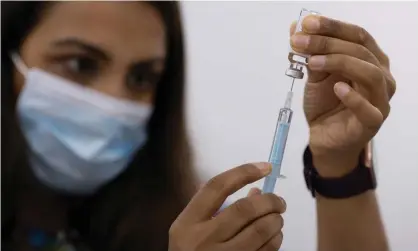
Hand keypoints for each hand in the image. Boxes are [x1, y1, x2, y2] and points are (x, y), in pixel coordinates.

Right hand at [169, 163, 285, 250]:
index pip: (217, 186)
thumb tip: (257, 192)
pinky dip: (276, 240)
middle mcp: (202, 240)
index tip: (266, 166)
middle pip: (244, 209)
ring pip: (260, 231)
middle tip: (279, 200)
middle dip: (270, 200)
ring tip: (277, 218)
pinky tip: (275, 236)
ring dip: (276, 220)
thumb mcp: (191, 229)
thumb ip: (215, 207)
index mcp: (187, 223)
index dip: (244, 172)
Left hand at [289, 16, 395, 176]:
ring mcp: (380, 100)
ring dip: (338, 62)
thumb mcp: (315, 75)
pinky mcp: (373, 122)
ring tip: (312, 62)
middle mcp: (382, 76)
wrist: (323, 136)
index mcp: (371, 59)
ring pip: (369, 73)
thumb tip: (295, 27)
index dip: (332, 27)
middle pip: (360, 50)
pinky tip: (336, 87)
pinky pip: (368, 109)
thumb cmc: (325, 103)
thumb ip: (310, 53)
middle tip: (299, 41)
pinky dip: (353, 96)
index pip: (357, 35)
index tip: (306, 23)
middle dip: (327, 42)